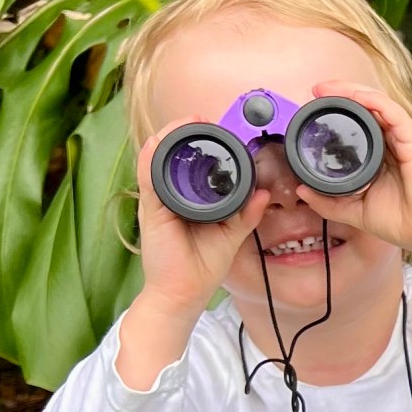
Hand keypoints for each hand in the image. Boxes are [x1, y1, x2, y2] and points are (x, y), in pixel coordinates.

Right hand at [134, 118, 270, 315]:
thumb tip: (264, 195)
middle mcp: (169, 197)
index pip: (189, 166)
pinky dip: (150, 159)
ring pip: (157, 160)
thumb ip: (246, 215)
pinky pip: (147, 179)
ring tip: (186, 121)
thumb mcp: (230, 236)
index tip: (216, 129)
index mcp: (186, 200)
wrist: (182, 293)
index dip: (200, 144)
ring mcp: (158, 202)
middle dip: (184, 133)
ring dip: (169, 137)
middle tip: (202, 118)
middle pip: (171, 157)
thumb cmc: (201, 267)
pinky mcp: (151, 210)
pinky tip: (157, 143)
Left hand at [294, 82, 411, 256]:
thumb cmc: (401, 223)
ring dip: (352, 91)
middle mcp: (394, 143)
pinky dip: (374, 101)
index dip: (338, 111)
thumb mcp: (355, 211)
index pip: (360, 123)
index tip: (313, 109)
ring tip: (327, 88)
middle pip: (367, 107)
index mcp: (382, 155)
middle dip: (340, 93)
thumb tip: (302, 190)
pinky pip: (393, 112)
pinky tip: (355, 96)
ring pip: (378, 103)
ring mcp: (405, 139)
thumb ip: (329, 202)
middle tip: (315, 91)